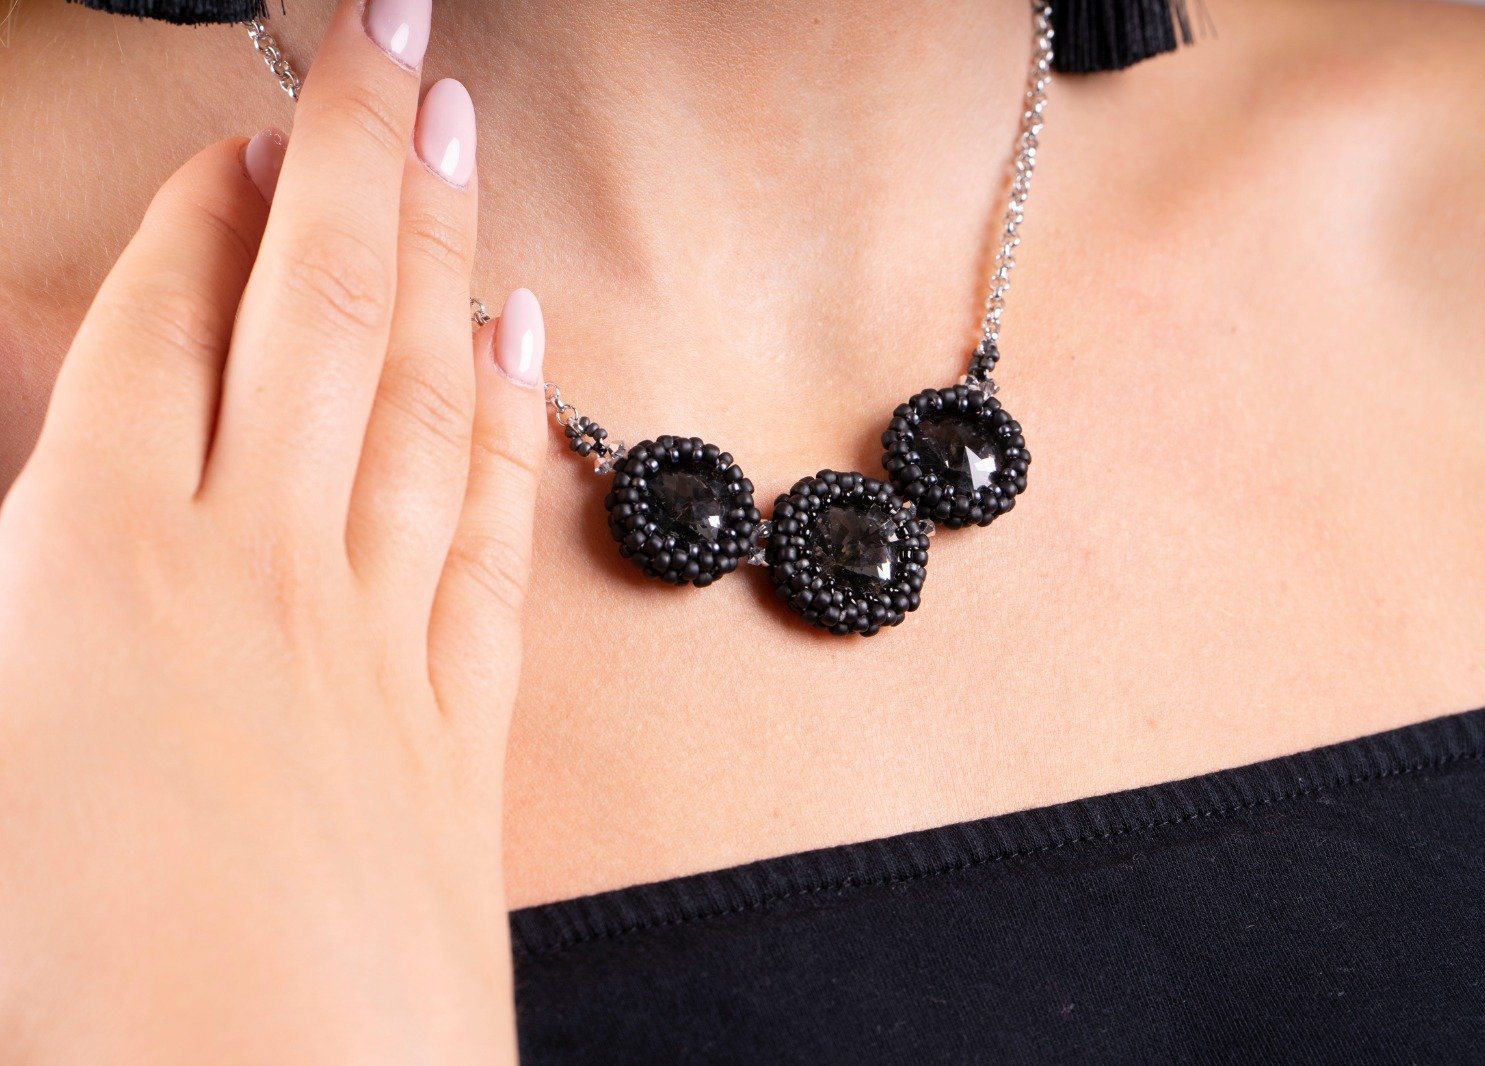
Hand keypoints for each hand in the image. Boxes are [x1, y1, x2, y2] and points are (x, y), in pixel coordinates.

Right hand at [0, 1, 543, 1060]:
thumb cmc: (64, 1007)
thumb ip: (27, 591)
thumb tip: (57, 514)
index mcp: (89, 580)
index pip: (156, 335)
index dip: (195, 219)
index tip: (238, 134)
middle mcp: (252, 579)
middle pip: (311, 315)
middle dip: (350, 158)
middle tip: (391, 36)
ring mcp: (376, 647)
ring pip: (417, 398)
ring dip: (438, 255)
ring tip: (459, 144)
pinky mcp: (460, 732)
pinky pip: (487, 532)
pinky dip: (509, 423)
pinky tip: (527, 347)